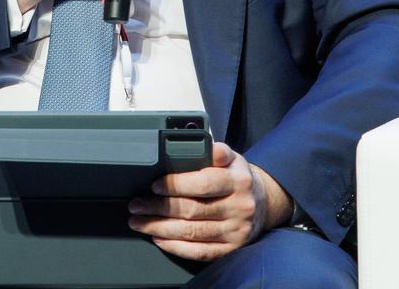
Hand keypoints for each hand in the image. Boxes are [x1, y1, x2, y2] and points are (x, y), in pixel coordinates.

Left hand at [126, 143, 292, 260]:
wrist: (262, 203)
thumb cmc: (237, 178)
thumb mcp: (232, 158)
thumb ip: (217, 151)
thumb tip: (208, 146)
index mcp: (238, 181)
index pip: (203, 183)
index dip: (176, 185)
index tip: (154, 185)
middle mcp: (239, 207)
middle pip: (192, 210)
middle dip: (158, 208)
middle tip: (136, 205)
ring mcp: (236, 231)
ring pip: (192, 232)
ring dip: (160, 228)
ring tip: (139, 222)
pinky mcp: (231, 249)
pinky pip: (199, 252)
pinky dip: (175, 247)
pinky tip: (158, 238)